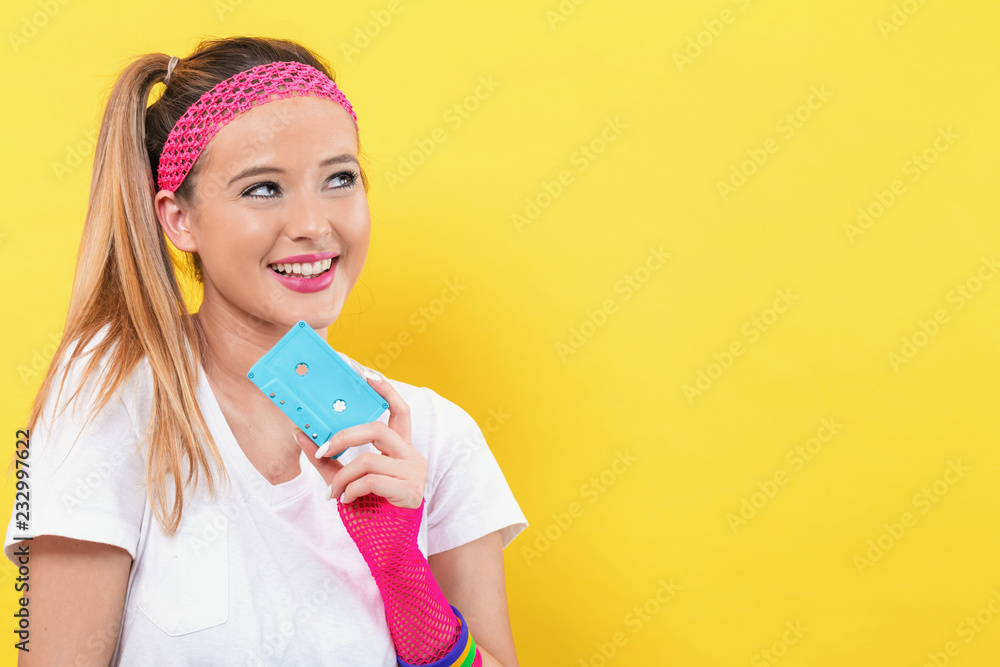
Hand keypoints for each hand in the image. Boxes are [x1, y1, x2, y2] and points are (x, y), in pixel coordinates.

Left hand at [293, 375, 426, 508]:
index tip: (366, 374)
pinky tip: (346, 501)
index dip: (385, 390)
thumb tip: (300, 434)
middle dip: (345, 436)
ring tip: (333, 493)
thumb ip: (327, 459)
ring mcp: (413, 473)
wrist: (389, 547)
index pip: (400, 410)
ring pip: (369, 459)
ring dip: (343, 476)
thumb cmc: (371, 511)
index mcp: (401, 449)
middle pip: (379, 428)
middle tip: (322, 448)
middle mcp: (412, 456)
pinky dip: (351, 490)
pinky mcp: (409, 491)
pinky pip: (371, 481)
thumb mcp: (345, 480)